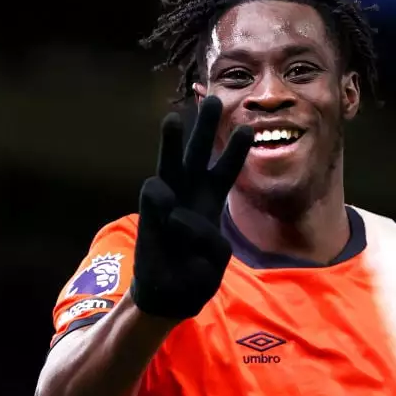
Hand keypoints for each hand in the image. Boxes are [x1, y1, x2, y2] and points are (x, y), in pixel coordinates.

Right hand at [129, 96, 252, 319]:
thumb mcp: (216, 258)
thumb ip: (208, 238)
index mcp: (210, 203)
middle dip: (205, 129)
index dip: (234, 152)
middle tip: (214, 100)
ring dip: (170, 143)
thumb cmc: (194, 273)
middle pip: (198, 155)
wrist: (168, 296)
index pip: (225, 171)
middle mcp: (189, 195)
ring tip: (172, 118)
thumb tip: (177, 213)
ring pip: (170, 165)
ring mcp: (167, 203)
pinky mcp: (149, 215)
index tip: (246, 129)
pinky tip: (169, 211)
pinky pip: (155, 194)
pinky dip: (162, 198)